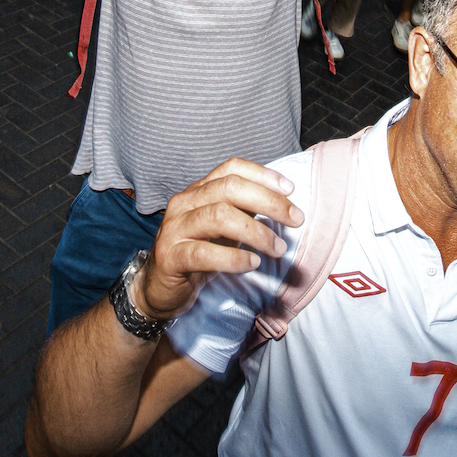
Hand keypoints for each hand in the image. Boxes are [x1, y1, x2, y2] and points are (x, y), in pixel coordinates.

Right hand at [137, 158, 302, 321]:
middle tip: (296, 220)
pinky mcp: (170, 257)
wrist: (160, 288)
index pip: (231, 168)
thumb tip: (284, 205)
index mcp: (198, 191)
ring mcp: (174, 228)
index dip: (262, 174)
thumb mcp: (223, 229)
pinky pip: (204, 252)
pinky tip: (252, 263)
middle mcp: (184, 203)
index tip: (291, 189)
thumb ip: (244, 212)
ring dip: (256, 231)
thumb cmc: (198, 253)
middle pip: (229, 189)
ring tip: (277, 248)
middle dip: (268, 202)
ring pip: (219, 216)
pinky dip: (233, 257)